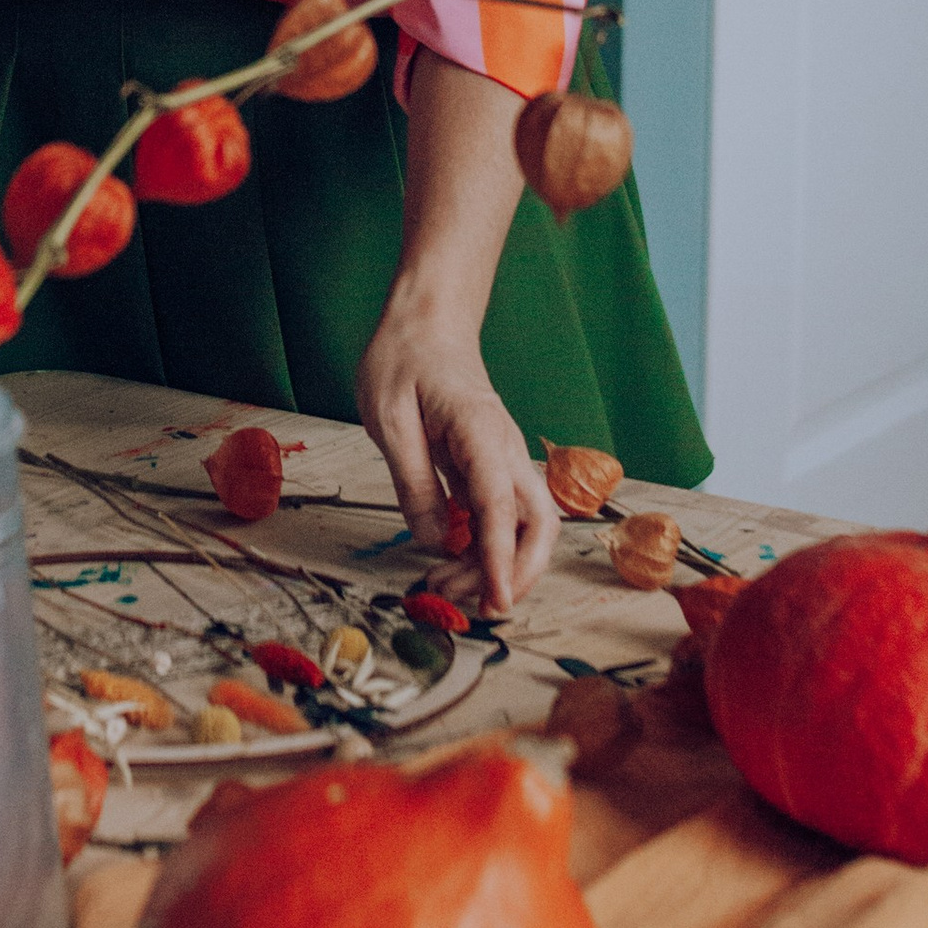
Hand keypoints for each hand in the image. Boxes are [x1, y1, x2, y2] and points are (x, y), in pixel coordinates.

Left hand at [357, 294, 557, 618]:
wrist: (426, 322)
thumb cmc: (404, 359)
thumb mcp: (389, 419)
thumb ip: (414, 482)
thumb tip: (435, 541)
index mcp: (481, 433)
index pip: (502, 509)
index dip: (501, 561)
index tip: (496, 601)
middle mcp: (505, 450)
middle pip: (538, 525)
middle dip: (517, 574)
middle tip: (472, 605)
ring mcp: (502, 459)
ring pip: (523, 526)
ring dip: (494, 565)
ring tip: (444, 587)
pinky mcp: (489, 468)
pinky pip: (499, 517)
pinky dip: (482, 548)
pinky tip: (449, 563)